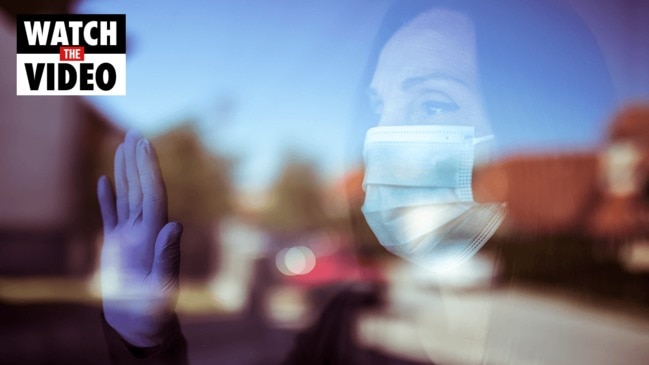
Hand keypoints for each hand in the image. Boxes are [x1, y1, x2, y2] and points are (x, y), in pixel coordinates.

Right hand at [97, 130, 182, 346]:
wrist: (140, 321)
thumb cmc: (154, 307)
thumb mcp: (161, 283)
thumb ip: (167, 254)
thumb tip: (176, 225)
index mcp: (156, 233)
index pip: (153, 193)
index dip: (149, 168)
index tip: (145, 145)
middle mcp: (145, 228)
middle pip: (141, 188)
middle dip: (138, 162)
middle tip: (134, 134)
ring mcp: (130, 235)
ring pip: (127, 196)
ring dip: (125, 172)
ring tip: (122, 148)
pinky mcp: (116, 244)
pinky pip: (111, 215)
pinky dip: (107, 198)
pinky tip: (104, 181)